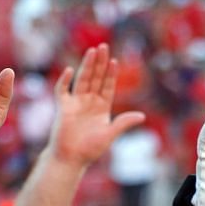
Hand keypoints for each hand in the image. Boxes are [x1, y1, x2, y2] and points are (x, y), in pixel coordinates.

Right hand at [46, 44, 146, 169]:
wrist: (71, 159)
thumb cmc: (90, 149)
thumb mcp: (110, 135)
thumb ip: (123, 123)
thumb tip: (142, 116)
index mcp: (102, 107)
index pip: (107, 86)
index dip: (110, 74)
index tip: (114, 61)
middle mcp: (89, 102)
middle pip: (95, 78)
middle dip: (99, 63)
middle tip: (104, 46)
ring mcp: (76, 103)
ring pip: (82, 80)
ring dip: (87, 66)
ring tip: (92, 51)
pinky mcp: (63, 107)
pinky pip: (62, 90)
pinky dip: (64, 81)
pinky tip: (69, 70)